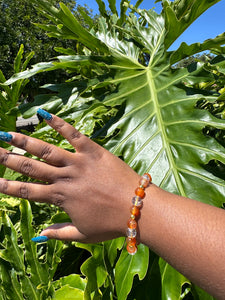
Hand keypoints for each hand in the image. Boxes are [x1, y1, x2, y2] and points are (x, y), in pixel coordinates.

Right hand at [0, 111, 138, 242]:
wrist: (137, 207)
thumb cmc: (111, 223)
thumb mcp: (83, 234)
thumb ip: (59, 233)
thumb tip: (38, 236)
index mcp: (61, 198)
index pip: (26, 191)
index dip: (7, 186)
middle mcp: (65, 178)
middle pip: (30, 167)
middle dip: (8, 159)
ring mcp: (78, 162)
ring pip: (46, 149)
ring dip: (25, 141)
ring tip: (7, 133)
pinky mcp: (93, 150)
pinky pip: (73, 134)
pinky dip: (59, 123)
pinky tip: (44, 114)